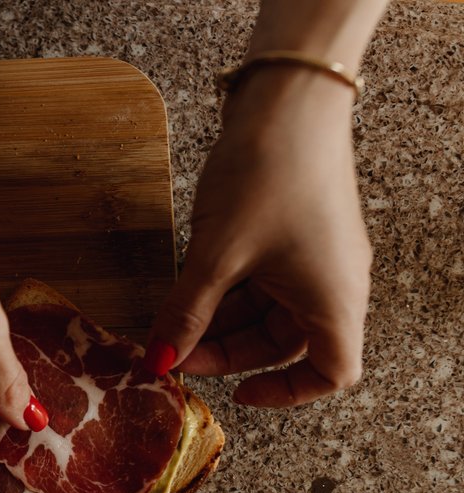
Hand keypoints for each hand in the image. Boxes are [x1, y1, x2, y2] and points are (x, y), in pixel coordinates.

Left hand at [149, 70, 372, 405]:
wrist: (287, 98)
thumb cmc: (268, 174)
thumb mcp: (216, 254)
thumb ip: (186, 313)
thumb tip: (158, 360)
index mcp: (335, 300)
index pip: (333, 372)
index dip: (288, 393)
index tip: (237, 392)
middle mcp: (333, 283)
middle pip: (284, 344)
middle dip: (227, 353)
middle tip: (171, 351)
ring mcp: (314, 257)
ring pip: (266, 313)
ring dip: (220, 322)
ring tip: (169, 323)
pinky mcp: (293, 233)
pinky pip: (262, 280)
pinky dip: (226, 291)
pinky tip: (186, 290)